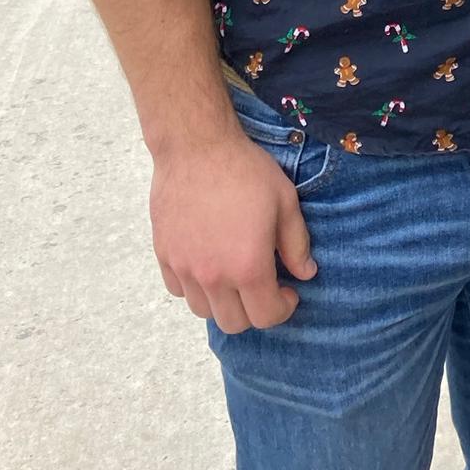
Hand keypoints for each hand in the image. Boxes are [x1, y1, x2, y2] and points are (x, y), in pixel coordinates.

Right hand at [150, 126, 316, 332]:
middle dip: (254, 310)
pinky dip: (195, 287)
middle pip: (234, 323)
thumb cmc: (245, 170)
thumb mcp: (285, 201)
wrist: (196, 146)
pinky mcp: (164, 255)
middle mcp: (213, 276)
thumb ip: (296, 243)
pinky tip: (208, 263)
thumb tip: (305, 273)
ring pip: (204, 311)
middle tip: (263, 284)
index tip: (288, 290)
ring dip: (223, 302)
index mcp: (247, 266)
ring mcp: (184, 268)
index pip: (266, 316)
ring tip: (234, 275)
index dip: (283, 308)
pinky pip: (179, 290)